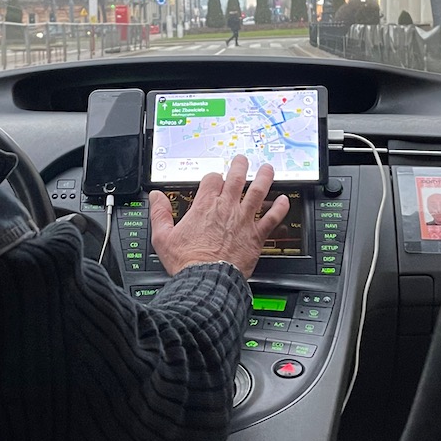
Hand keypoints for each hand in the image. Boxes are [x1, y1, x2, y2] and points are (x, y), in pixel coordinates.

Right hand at [148, 155, 291, 280]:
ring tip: (267, 169)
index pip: (212, 179)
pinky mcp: (256, 235)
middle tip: (242, 160)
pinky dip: (280, 208)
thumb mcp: (163, 237)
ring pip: (258, 191)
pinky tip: (285, 200)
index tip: (214, 179)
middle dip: (240, 166)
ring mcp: (243, 220)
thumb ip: (160, 213)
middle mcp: (226, 208)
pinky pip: (272, 218)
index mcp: (204, 206)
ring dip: (264, 177)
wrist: (207, 281)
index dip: (213, 176)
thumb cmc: (187, 262)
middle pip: (236, 178)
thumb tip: (155, 197)